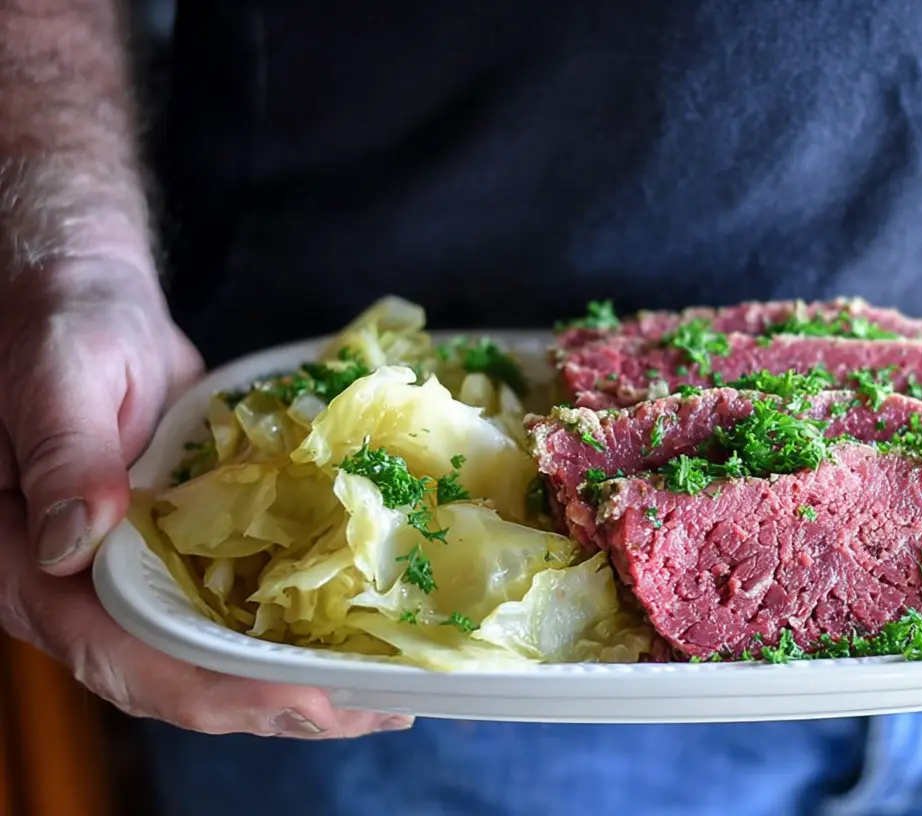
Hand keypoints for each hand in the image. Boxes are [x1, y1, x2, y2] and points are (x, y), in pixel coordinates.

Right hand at [0, 260, 411, 736]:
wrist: (83, 296)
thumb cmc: (57, 328)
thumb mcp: (56, 380)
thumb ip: (65, 458)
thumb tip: (75, 542)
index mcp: (29, 570)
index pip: (120, 656)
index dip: (212, 688)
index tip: (298, 700)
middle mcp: (82, 592)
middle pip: (176, 676)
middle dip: (273, 704)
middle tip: (371, 712)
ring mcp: (132, 576)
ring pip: (208, 656)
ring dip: (291, 682)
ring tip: (380, 698)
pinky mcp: (176, 552)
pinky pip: (229, 609)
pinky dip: (287, 632)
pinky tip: (353, 640)